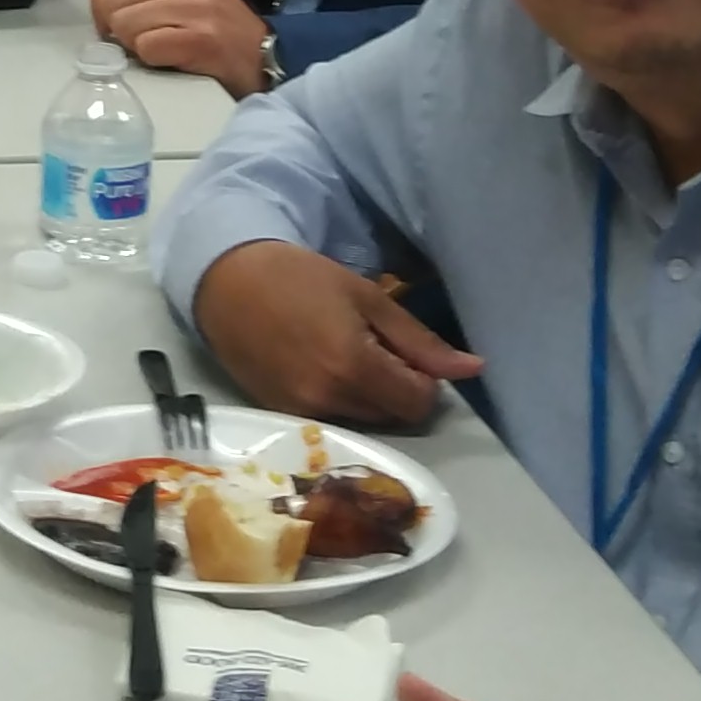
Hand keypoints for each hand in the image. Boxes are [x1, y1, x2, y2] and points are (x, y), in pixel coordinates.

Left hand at [83, 0, 275, 96]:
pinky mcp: (199, 38)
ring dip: (134, 45)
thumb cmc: (218, 27)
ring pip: (124, 24)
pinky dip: (151, 60)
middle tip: (138, 39)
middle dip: (114, 27)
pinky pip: (145, 47)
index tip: (116, 18)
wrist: (264, 57)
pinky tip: (170, 59)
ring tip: (160, 47)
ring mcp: (194, 6)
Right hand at [186, 243, 483, 429]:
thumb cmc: (301, 278)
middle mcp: (329, 400)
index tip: (407, 352)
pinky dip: (338, 400)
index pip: (418, 402)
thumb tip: (473, 369)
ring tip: (345, 355)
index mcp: (355, 367)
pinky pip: (331, 420)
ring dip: (369, 397)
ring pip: (364, 422)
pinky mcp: (281, 415)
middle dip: (398, 388)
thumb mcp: (368, 298)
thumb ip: (420, 341)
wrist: (227, 282)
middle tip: (376, 348)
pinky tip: (319, 366)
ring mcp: (301, 413)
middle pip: (393, 416)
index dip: (424, 379)